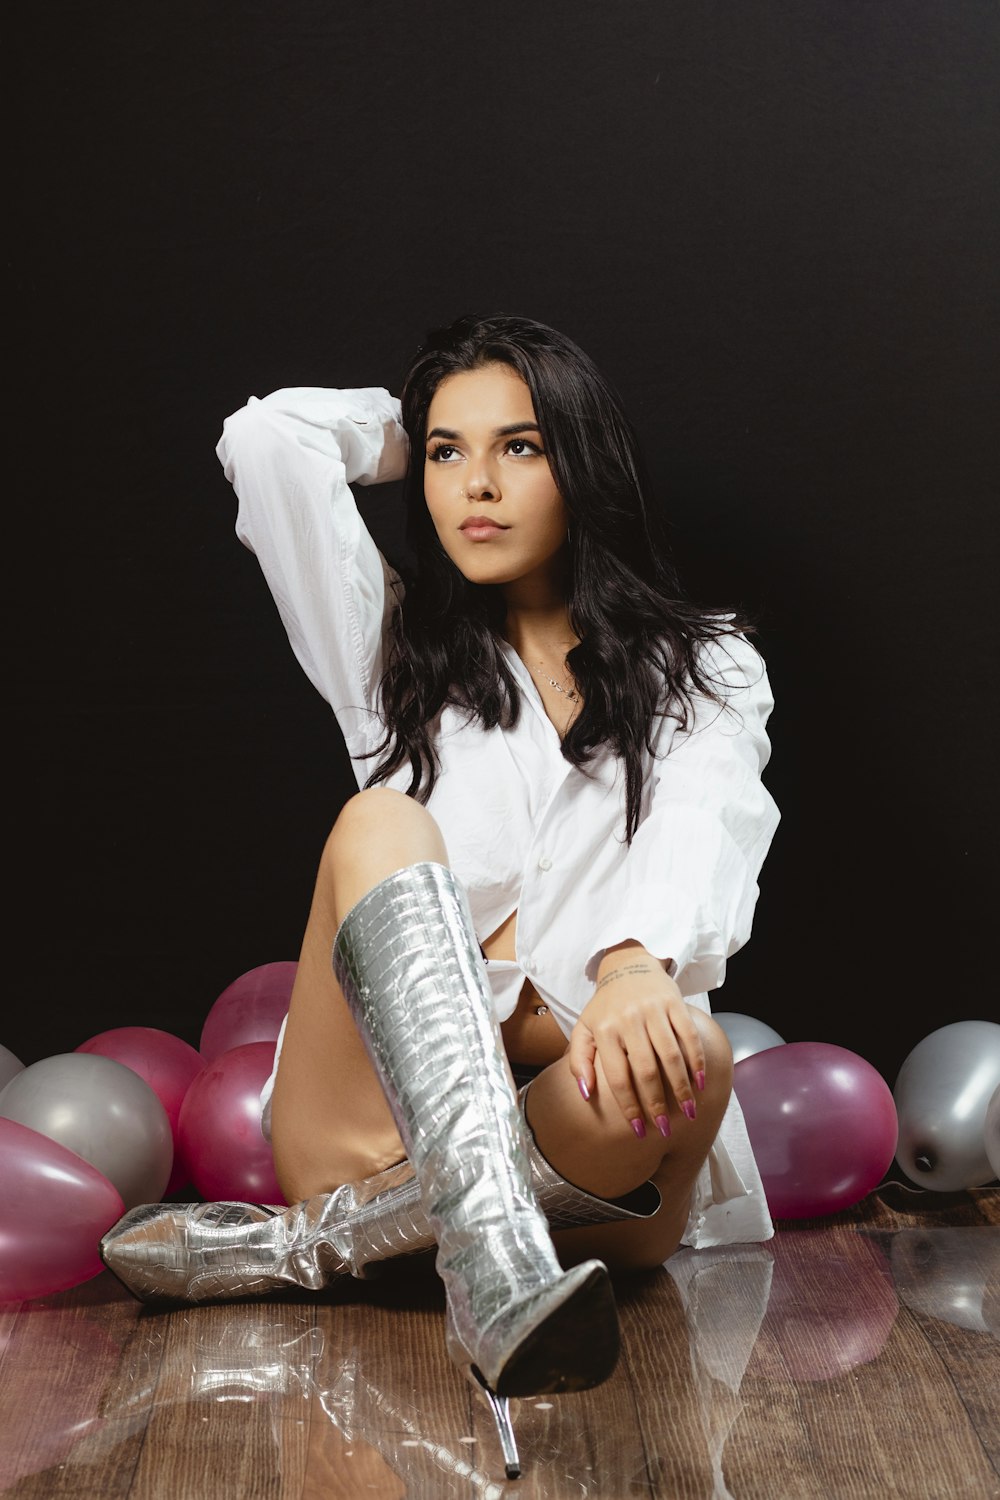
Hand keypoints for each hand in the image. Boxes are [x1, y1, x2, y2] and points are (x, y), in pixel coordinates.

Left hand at [568, 942, 705, 1136]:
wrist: (627, 965)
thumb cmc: (605, 1006)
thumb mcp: (583, 1029)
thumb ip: (578, 1061)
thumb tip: (585, 1095)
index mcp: (604, 1030)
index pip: (617, 1076)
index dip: (629, 1106)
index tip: (639, 1130)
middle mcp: (628, 1020)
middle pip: (646, 1070)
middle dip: (657, 1103)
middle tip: (665, 1128)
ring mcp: (653, 1010)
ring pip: (671, 1056)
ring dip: (682, 1088)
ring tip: (689, 1113)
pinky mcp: (674, 1003)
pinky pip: (688, 1036)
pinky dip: (697, 1061)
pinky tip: (700, 1083)